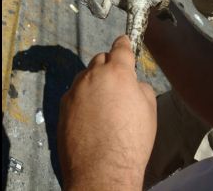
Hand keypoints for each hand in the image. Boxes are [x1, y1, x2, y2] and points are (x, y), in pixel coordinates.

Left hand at [58, 35, 156, 190]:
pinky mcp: (63, 108)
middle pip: (100, 60)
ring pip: (85, 77)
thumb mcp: (149, 110)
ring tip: (104, 105)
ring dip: (94, 83)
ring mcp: (74, 92)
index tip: (124, 42)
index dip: (124, 44)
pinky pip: (74, 95)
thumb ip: (140, 87)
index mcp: (117, 72)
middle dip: (109, 66)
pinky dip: (82, 100)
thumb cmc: (131, 142)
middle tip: (118, 82)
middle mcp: (92, 76)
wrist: (102, 170)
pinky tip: (91, 117)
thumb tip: (132, 84)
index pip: (120, 47)